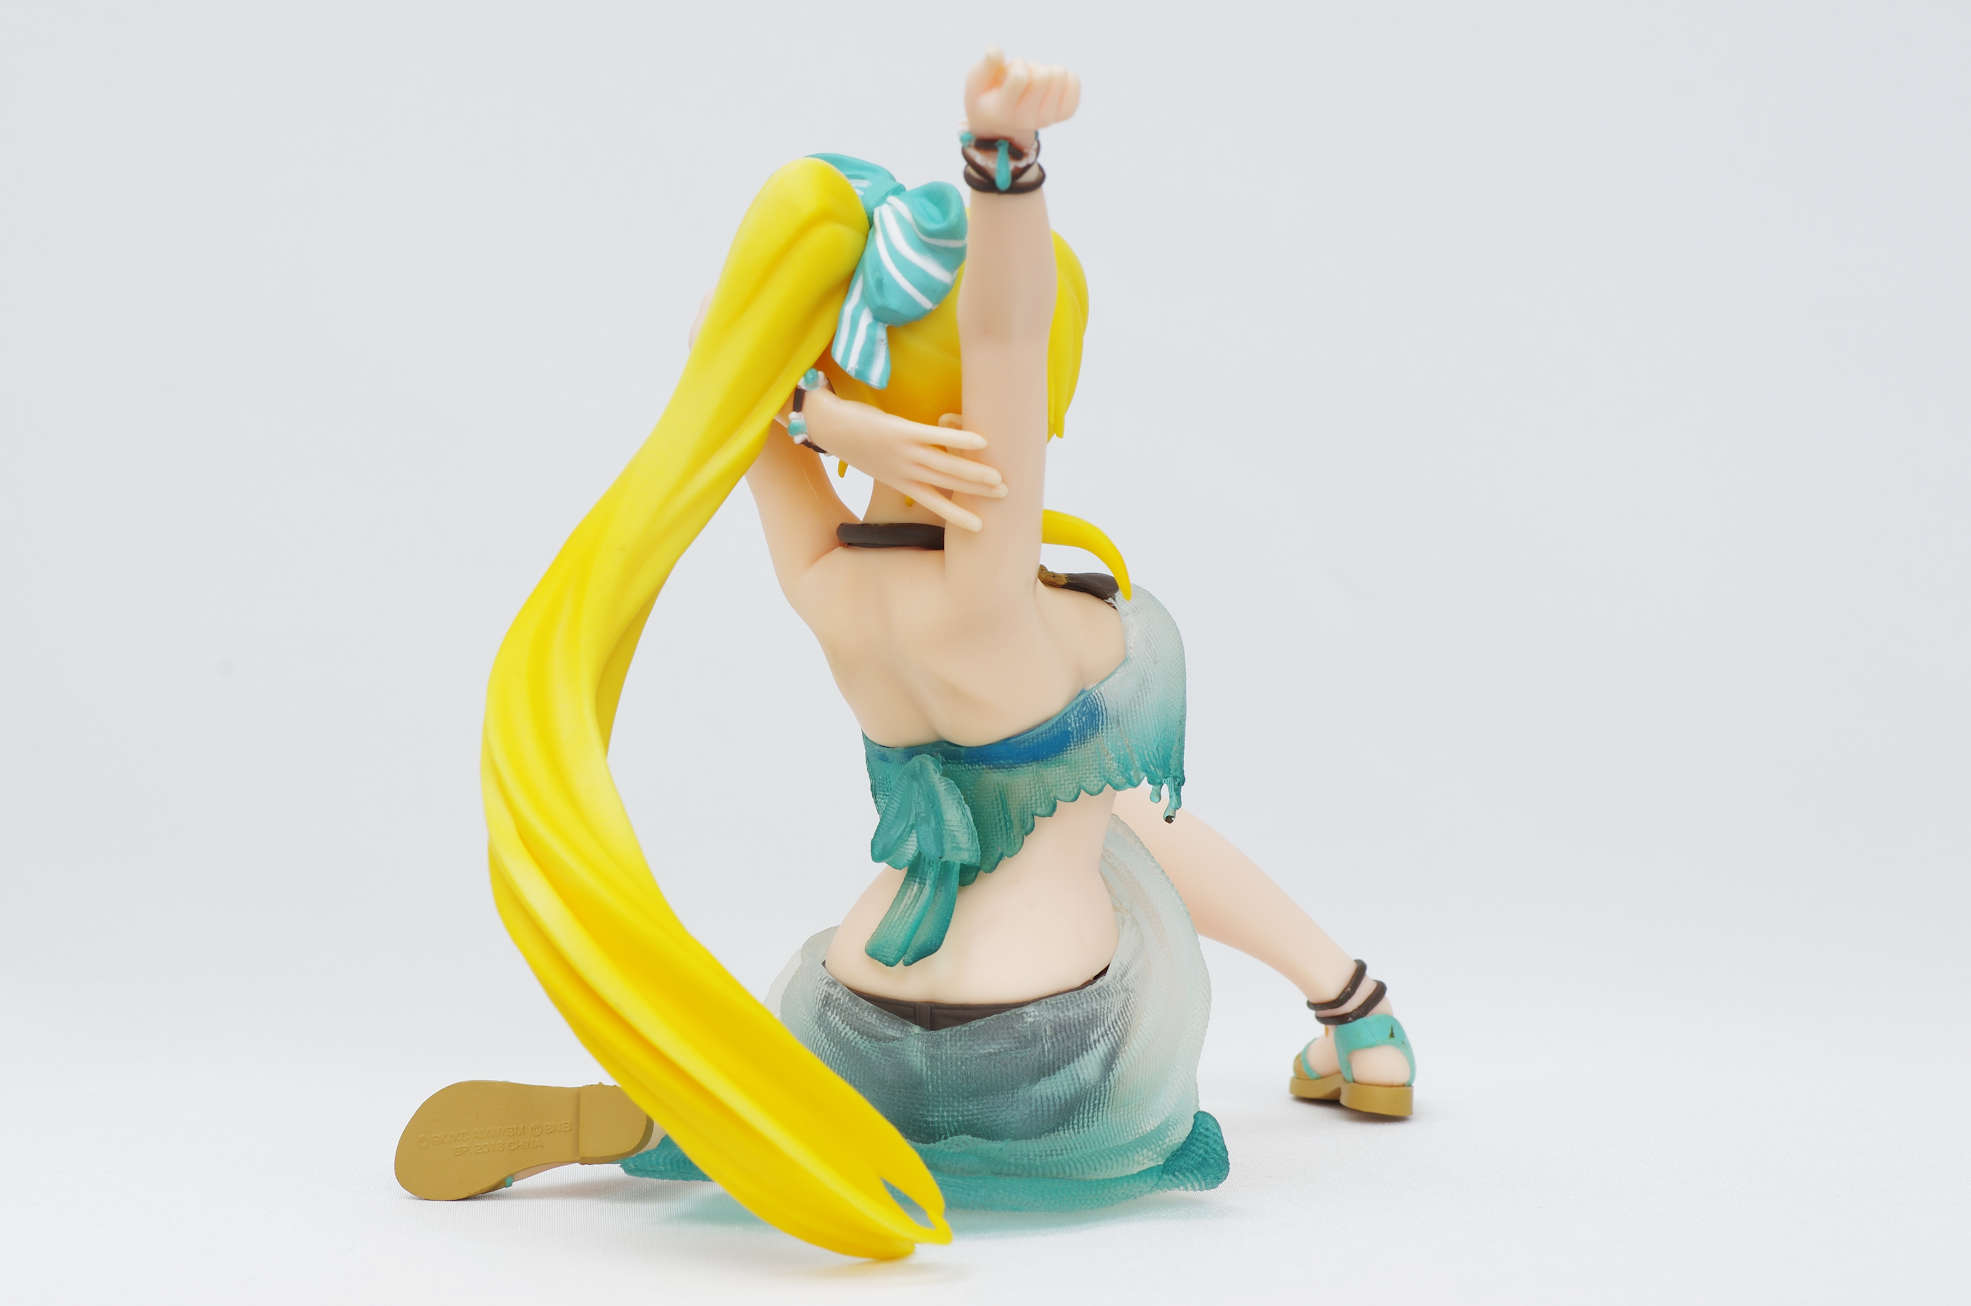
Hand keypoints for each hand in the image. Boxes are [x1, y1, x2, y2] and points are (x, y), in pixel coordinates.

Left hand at [806, 385, 1004, 532]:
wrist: (825, 423)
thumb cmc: (853, 439)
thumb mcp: (877, 459)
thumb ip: (900, 463)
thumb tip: (921, 462)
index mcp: (899, 480)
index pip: (932, 502)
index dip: (956, 516)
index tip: (980, 527)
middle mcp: (904, 471)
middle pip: (947, 485)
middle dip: (976, 492)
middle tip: (1005, 496)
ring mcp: (902, 452)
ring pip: (945, 466)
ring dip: (974, 472)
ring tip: (999, 478)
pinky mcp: (899, 431)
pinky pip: (934, 436)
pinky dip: (958, 438)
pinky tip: (980, 440)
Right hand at [963, 48, 1080, 144]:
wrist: (1000, 125)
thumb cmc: (987, 96)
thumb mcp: (976, 81)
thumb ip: (985, 65)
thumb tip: (996, 50)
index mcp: (1003, 111)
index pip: (1020, 76)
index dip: (1017, 65)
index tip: (1009, 71)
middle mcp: (1028, 119)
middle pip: (1044, 76)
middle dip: (1032, 66)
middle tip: (1023, 77)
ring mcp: (1048, 118)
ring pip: (1059, 75)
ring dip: (1046, 70)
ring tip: (1034, 81)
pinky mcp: (1064, 114)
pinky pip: (1074, 82)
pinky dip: (1064, 76)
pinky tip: (1051, 82)